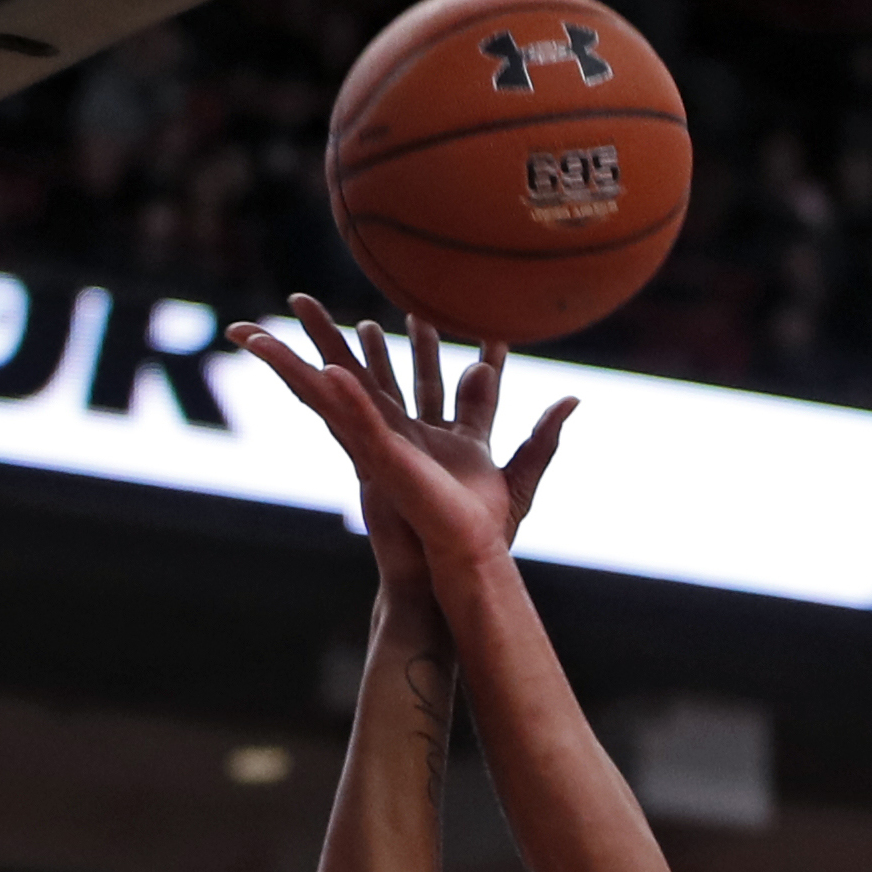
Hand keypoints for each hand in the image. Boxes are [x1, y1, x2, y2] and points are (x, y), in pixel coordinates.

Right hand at [227, 296, 573, 584]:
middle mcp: (404, 438)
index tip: (432, 315)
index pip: (437, 386)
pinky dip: (324, 394)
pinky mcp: (366, 457)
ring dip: (324, 350)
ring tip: (302, 310)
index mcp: (439, 440)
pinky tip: (316, 367)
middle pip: (382, 379)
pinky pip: (339, 419)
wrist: (450, 566)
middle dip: (372, 344)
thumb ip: (541, 438)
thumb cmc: (483, 535)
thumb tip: (570, 400)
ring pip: (347, 388)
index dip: (432, 352)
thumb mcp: (519, 479)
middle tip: (358, 306)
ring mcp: (379, 444)